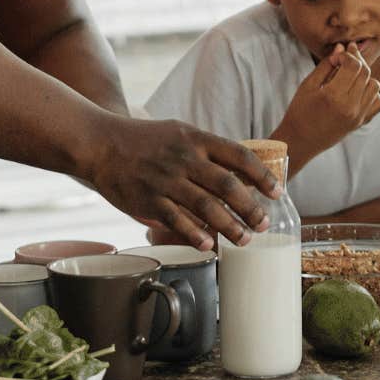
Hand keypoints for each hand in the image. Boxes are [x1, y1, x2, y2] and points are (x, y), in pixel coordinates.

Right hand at [84, 117, 279, 250]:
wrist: (101, 144)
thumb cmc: (145, 140)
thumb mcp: (180, 133)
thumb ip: (209, 151)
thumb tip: (241, 172)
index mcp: (196, 140)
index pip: (239, 156)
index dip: (262, 176)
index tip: (277, 192)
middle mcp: (185, 159)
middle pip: (227, 185)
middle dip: (251, 208)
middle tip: (264, 224)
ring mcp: (166, 180)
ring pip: (206, 206)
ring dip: (230, 226)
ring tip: (245, 240)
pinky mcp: (148, 200)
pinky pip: (176, 220)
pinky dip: (195, 234)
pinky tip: (209, 245)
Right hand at [277, 43, 379, 159]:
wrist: (300, 141)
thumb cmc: (300, 111)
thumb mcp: (308, 84)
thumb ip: (327, 64)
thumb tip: (342, 47)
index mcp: (333, 96)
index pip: (353, 65)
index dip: (347, 55)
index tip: (337, 56)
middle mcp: (350, 107)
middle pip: (365, 72)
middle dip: (357, 60)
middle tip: (345, 58)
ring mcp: (358, 116)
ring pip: (374, 85)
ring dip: (365, 76)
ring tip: (350, 75)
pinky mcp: (361, 122)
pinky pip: (378, 102)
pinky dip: (372, 93)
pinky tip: (357, 90)